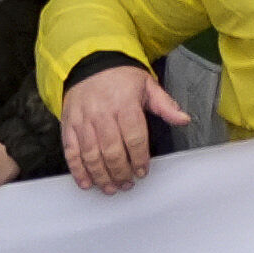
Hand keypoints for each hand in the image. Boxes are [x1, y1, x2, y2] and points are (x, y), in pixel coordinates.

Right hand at [61, 65, 170, 190]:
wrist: (90, 64)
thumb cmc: (122, 78)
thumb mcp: (147, 85)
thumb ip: (165, 105)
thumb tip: (184, 120)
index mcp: (125, 104)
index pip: (134, 137)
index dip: (139, 158)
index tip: (143, 172)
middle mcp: (102, 114)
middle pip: (112, 150)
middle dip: (121, 172)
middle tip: (128, 184)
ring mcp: (83, 121)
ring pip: (91, 155)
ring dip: (101, 176)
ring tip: (111, 188)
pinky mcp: (69, 126)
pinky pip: (71, 152)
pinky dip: (77, 170)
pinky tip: (86, 183)